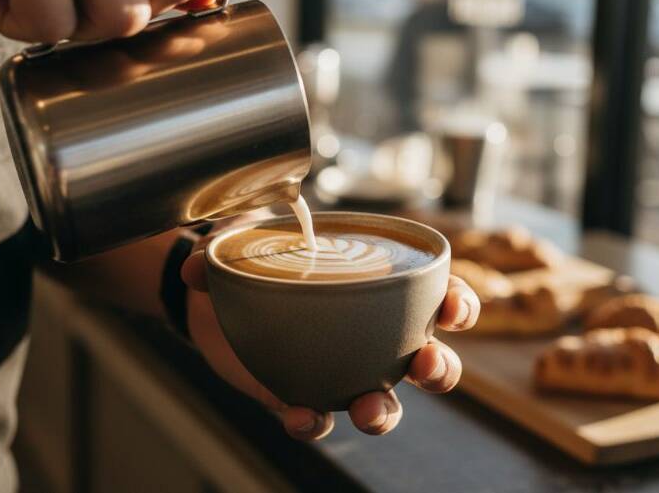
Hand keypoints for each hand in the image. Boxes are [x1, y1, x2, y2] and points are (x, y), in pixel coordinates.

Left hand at [179, 217, 479, 440]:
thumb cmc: (254, 257)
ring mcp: (339, 369)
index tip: (454, 307)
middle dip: (439, 368)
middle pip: (425, 360)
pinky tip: (302, 415)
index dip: (457, 304)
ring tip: (368, 409)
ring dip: (384, 411)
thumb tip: (200, 263)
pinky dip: (313, 421)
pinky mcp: (303, 393)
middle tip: (426, 363)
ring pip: (382, 402)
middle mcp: (369, 335)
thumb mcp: (249, 238)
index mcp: (376, 291)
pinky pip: (319, 418)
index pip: (435, 298)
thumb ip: (228, 241)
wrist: (210, 299)